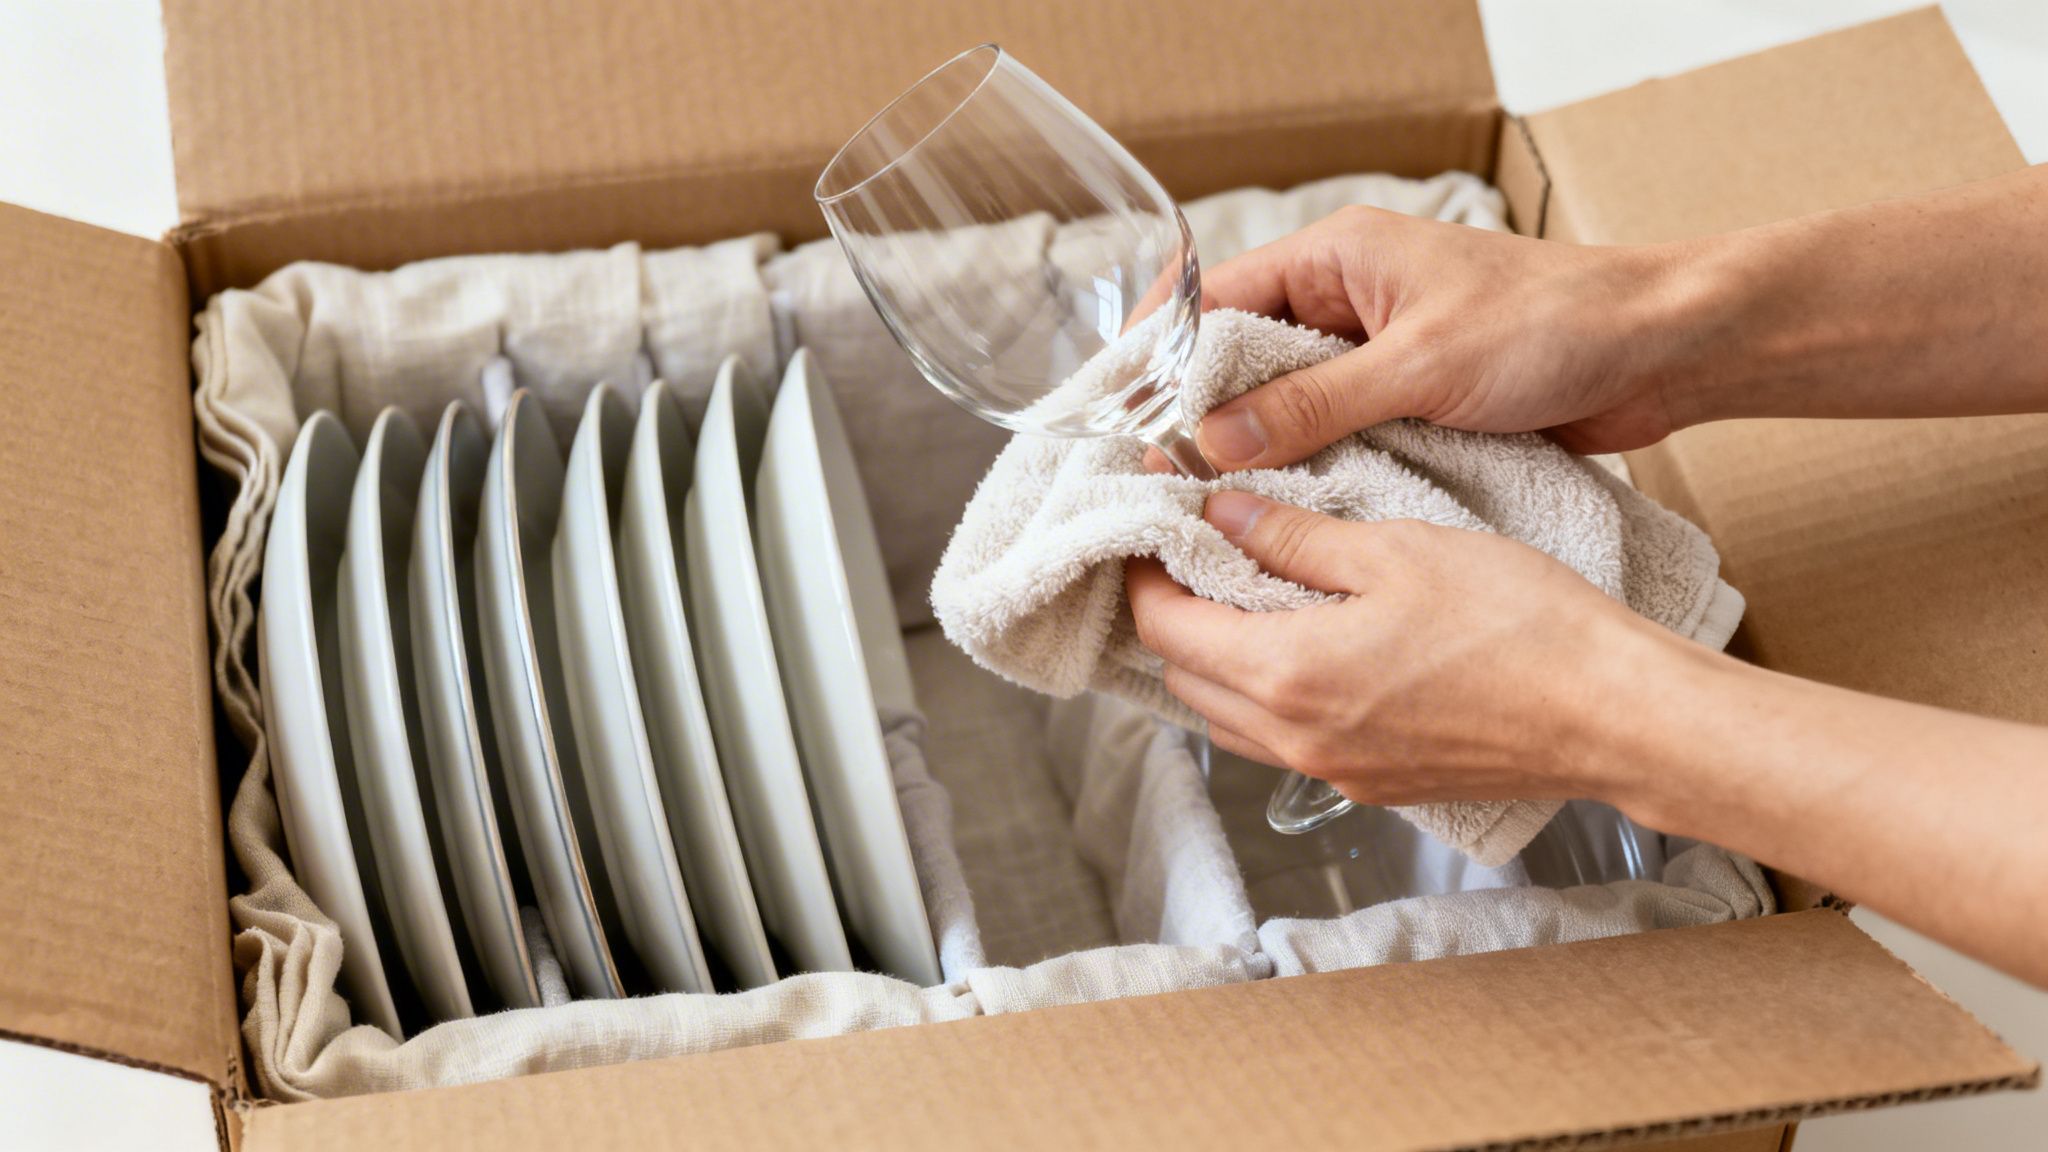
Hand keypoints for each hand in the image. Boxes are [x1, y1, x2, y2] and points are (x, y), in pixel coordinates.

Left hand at [1125, 490, 1673, 806]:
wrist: (1611, 716)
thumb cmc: (1518, 625)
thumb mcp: (1395, 551)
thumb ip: (1293, 537)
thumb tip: (1217, 514)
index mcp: (1287, 674)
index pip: (1164, 629)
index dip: (1143, 572)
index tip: (1149, 524)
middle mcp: (1296, 738)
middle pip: (1185, 680)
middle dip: (1171, 615)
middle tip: (1188, 552)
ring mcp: (1335, 770)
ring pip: (1230, 720)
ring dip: (1215, 661)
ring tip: (1237, 594)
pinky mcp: (1375, 784)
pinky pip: (1285, 742)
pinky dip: (1267, 695)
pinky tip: (1303, 645)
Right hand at [1187, 206, 1695, 468]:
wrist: (1660, 352)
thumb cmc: (1554, 323)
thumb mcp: (1420, 365)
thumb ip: (1311, 404)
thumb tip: (1210, 440)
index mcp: (1337, 257)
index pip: (1214, 296)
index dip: (1160, 354)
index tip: (1119, 415)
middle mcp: (1346, 301)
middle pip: (1238, 358)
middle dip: (1195, 414)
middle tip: (1154, 481)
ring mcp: (1376, 355)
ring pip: (1283, 405)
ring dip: (1253, 451)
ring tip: (1204, 511)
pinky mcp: (1408, 403)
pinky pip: (1334, 438)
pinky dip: (1307, 471)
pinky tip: (1282, 517)